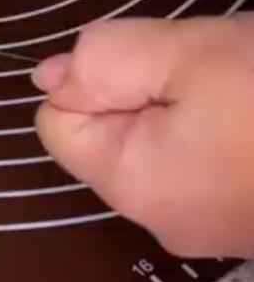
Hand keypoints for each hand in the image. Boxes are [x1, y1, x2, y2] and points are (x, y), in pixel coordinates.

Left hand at [32, 14, 253, 258]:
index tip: (159, 66)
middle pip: (111, 135)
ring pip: (163, 145)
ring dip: (190, 109)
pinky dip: (225, 132)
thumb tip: (48, 77)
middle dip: (148, 93)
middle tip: (215, 79)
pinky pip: (206, 163)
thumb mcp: (185, 52)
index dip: (95, 78)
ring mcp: (215, 228)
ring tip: (245, 95)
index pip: (57, 121)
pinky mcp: (251, 219)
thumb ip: (101, 59)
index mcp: (130, 187)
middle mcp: (164, 223)